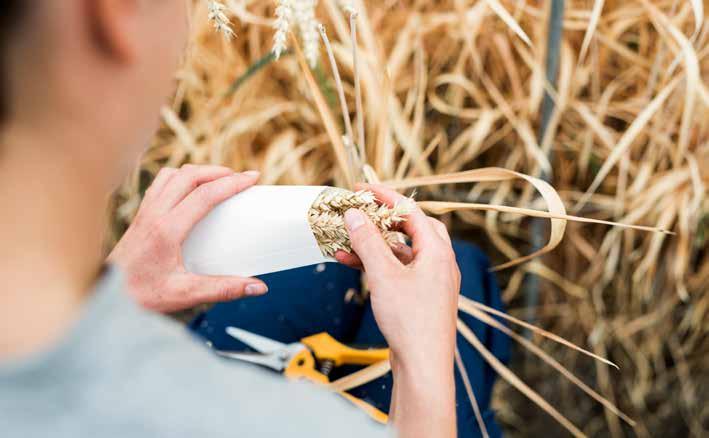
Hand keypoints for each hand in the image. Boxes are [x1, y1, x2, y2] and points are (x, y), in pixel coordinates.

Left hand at [108, 165, 267, 312]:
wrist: (104, 297)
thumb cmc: (140, 296)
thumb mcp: (185, 295)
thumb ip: (223, 289)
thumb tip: (258, 288)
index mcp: (167, 230)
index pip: (204, 195)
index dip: (232, 183)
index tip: (251, 178)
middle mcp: (154, 214)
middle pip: (189, 176)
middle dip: (219, 171)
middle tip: (240, 177)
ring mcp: (144, 212)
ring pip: (173, 175)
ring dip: (199, 171)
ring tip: (218, 179)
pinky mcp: (140, 215)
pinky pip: (161, 183)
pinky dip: (180, 177)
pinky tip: (190, 189)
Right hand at [337, 184, 459, 365]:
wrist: (423, 366)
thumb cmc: (411, 322)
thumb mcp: (383, 276)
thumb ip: (368, 242)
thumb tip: (354, 214)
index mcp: (437, 251)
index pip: (411, 211)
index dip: (384, 197)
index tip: (360, 189)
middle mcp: (439, 262)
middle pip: (410, 227)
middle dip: (381, 218)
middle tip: (358, 211)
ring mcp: (431, 279)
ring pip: (400, 250)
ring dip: (373, 244)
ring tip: (344, 240)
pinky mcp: (421, 296)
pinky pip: (398, 270)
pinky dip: (377, 264)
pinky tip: (352, 263)